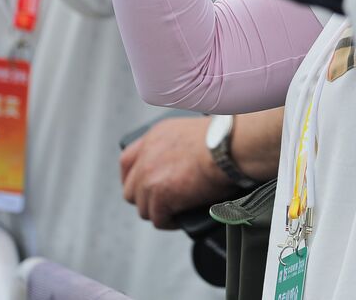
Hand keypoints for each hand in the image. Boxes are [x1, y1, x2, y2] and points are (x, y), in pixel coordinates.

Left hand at [119, 117, 239, 227]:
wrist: (228, 147)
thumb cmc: (223, 139)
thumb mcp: (190, 133)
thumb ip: (176, 148)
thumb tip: (179, 168)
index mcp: (154, 137)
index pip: (127, 161)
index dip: (132, 178)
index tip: (142, 186)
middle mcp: (146, 156)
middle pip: (130, 189)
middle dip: (144, 199)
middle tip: (161, 203)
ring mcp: (149, 177)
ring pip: (143, 208)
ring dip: (158, 212)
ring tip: (175, 213)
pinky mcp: (160, 196)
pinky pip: (158, 219)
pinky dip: (170, 222)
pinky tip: (181, 219)